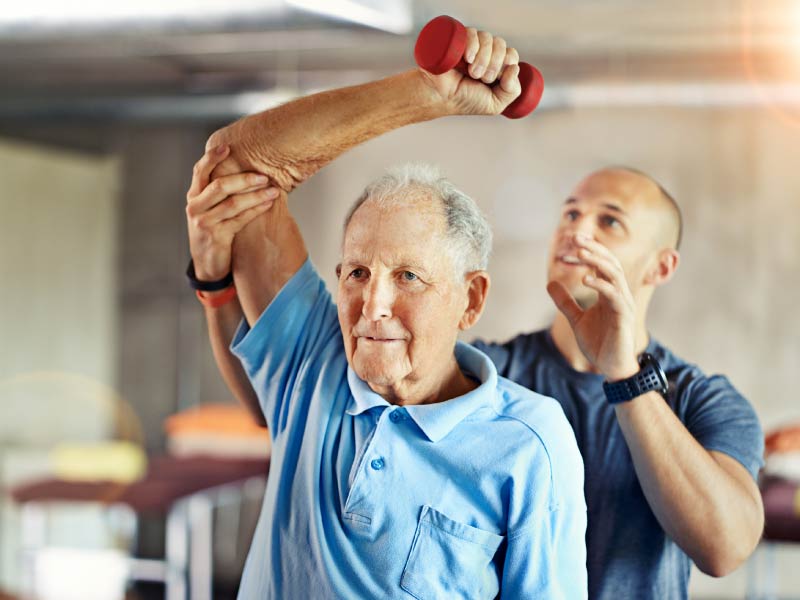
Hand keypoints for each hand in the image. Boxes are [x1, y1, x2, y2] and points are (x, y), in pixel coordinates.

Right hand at [186, 145, 280, 280]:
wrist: (207, 264)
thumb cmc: (212, 231)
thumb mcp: (208, 210)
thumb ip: (217, 192)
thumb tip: (243, 168)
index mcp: (193, 196)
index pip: (200, 171)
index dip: (212, 158)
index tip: (227, 146)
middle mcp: (195, 207)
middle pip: (220, 186)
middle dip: (244, 179)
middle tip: (264, 175)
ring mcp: (205, 223)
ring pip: (233, 204)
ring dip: (256, 195)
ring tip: (274, 190)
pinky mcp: (217, 237)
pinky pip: (241, 220)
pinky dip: (256, 210)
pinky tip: (268, 204)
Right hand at [419, 27, 521, 115]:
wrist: (440, 96)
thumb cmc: (464, 100)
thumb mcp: (495, 104)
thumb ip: (513, 91)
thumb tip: (515, 67)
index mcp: (496, 65)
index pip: (511, 55)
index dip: (506, 66)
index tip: (493, 80)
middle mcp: (485, 52)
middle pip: (501, 45)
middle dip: (494, 65)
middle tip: (480, 78)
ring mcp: (472, 44)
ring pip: (489, 38)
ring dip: (483, 59)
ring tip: (471, 72)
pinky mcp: (459, 38)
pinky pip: (474, 33)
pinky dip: (473, 45)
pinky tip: (467, 59)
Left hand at [546, 234, 639, 379]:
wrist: (612, 368)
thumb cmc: (599, 343)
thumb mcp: (576, 319)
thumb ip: (565, 302)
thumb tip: (550, 283)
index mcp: (609, 292)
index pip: (602, 264)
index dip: (590, 250)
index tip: (573, 239)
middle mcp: (619, 294)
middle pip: (610, 263)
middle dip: (593, 249)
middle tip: (576, 238)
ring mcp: (624, 304)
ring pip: (614, 275)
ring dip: (597, 262)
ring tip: (580, 253)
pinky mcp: (624, 317)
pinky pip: (615, 296)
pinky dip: (601, 285)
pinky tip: (586, 279)